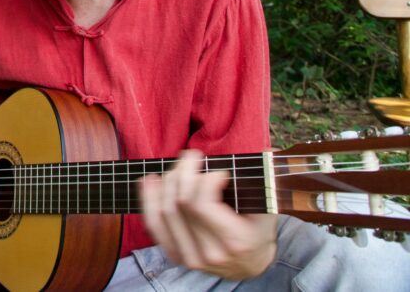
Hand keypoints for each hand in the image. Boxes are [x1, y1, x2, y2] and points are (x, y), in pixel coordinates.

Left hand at [140, 149, 277, 279]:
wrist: (249, 265)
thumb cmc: (258, 230)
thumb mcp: (267, 209)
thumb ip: (263, 183)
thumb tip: (266, 150)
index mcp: (235, 242)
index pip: (202, 204)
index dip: (206, 179)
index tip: (218, 171)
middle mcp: (209, 252)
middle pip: (181, 203)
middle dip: (184, 172)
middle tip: (193, 157)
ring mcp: (190, 256)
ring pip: (165, 212)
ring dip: (167, 182)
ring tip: (175, 166)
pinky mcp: (175, 255)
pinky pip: (154, 224)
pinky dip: (148, 200)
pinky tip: (149, 180)